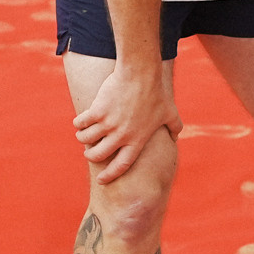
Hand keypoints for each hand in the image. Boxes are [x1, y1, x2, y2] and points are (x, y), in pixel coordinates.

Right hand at [73, 65, 181, 182]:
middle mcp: (121, 136)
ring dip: (82, 138)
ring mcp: (108, 124)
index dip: (110, 175)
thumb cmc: (156, 92)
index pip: (121, 165)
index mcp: (137, 140)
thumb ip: (175, 127)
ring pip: (86, 139)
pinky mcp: (97, 111)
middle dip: (91, 156)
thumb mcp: (170, 112)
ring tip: (82, 135)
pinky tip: (79, 122)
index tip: (102, 180)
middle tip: (89, 153)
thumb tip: (176, 137)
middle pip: (99, 155)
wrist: (140, 73)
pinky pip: (81, 123)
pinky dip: (78, 123)